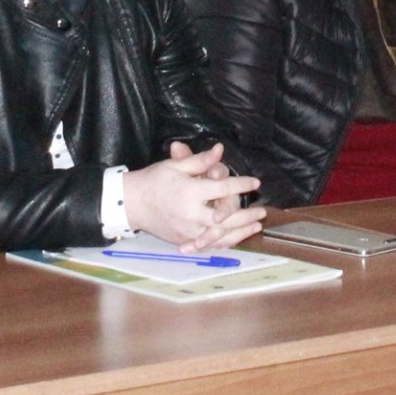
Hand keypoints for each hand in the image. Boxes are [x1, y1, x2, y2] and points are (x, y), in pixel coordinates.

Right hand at [122, 143, 265, 250]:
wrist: (132, 203)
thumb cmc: (155, 180)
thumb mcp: (176, 165)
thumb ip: (200, 160)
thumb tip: (220, 150)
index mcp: (190, 192)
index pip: (222, 189)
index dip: (241, 185)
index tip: (254, 183)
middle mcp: (191, 214)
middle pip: (226, 218)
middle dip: (246, 215)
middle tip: (262, 211)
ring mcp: (188, 230)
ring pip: (220, 235)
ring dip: (241, 231)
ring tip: (256, 226)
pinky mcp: (185, 240)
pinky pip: (209, 244)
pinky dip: (225, 241)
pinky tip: (238, 237)